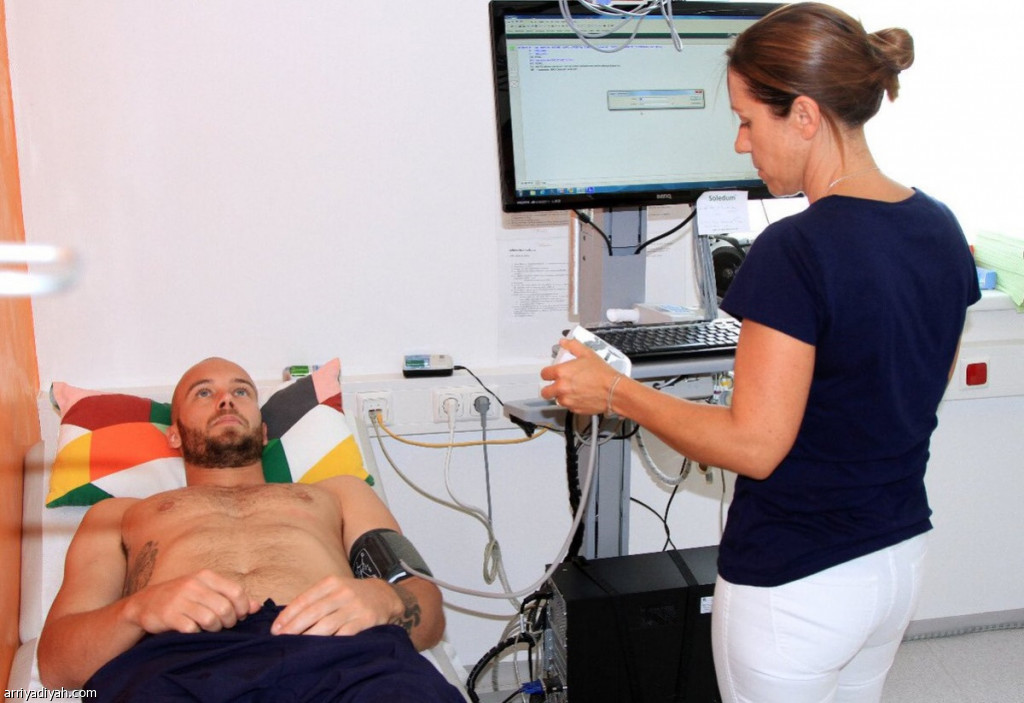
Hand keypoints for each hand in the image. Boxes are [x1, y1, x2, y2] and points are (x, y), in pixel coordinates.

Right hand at [125, 569, 258, 634]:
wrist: (144, 604)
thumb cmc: (182, 597)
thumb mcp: (205, 590)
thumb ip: (231, 596)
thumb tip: (256, 607)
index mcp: (205, 576)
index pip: (236, 591)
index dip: (243, 607)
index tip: (239, 616)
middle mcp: (193, 585)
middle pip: (225, 608)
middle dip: (229, 622)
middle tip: (224, 625)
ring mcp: (180, 601)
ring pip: (211, 620)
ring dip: (214, 629)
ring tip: (210, 628)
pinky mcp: (169, 616)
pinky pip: (193, 629)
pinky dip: (197, 633)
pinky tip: (193, 630)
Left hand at [270, 574, 402, 636]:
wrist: (384, 595)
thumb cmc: (351, 595)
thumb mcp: (334, 589)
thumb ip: (314, 600)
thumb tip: (287, 619)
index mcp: (331, 583)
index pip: (304, 600)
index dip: (287, 615)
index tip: (275, 629)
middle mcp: (342, 593)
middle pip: (312, 612)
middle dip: (293, 628)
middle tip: (280, 640)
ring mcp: (354, 607)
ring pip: (326, 625)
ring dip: (309, 638)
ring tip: (296, 648)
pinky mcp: (365, 620)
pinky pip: (344, 635)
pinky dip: (331, 643)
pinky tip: (320, 650)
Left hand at [540, 338, 621, 414]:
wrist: (613, 390)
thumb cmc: (602, 374)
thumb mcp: (587, 353)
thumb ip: (572, 346)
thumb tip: (564, 342)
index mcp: (561, 373)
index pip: (544, 374)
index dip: (548, 373)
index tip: (551, 373)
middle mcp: (561, 388)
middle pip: (545, 392)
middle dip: (549, 388)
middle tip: (557, 385)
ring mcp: (567, 400)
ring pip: (557, 400)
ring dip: (561, 396)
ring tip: (572, 390)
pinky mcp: (575, 409)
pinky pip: (568, 407)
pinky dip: (572, 403)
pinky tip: (581, 396)